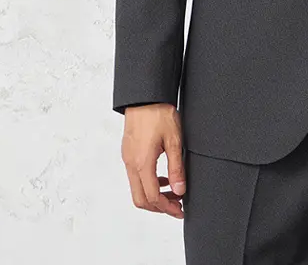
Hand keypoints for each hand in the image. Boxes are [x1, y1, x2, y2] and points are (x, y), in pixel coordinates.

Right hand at [120, 103, 186, 218]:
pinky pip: (135, 176)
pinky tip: (162, 176)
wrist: (145, 96)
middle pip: (141, 199)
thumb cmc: (159, 113)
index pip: (152, 197)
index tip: (180, 210)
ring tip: (173, 190)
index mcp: (142, 163)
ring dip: (154, 195)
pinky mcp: (128, 153)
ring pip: (137, 189)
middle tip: (177, 205)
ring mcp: (127, 158)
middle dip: (159, 207)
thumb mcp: (174, 140)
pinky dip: (148, 183)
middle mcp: (131, 164)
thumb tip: (179, 190)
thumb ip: (176, 168)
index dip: (167, 208)